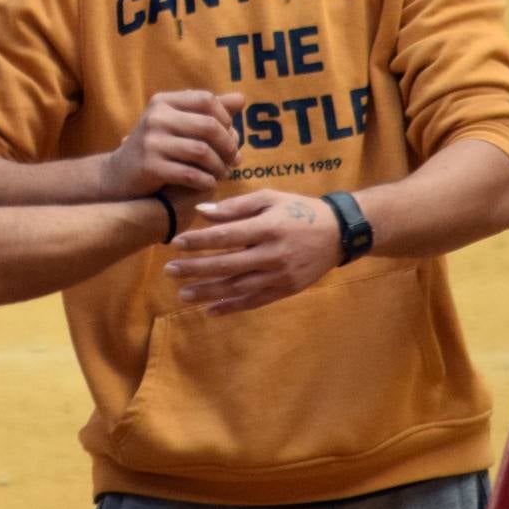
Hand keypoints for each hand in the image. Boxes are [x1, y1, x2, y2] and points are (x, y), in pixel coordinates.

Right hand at [102, 91, 244, 197]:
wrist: (118, 177)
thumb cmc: (157, 149)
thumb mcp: (178, 126)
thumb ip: (208, 113)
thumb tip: (241, 100)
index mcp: (164, 101)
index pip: (206, 99)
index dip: (226, 118)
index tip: (231, 135)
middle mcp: (156, 117)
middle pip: (208, 126)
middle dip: (228, 145)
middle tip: (235, 160)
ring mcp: (151, 141)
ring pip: (202, 151)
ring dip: (219, 166)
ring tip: (223, 174)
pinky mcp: (149, 166)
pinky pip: (189, 173)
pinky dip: (205, 180)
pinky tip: (209, 184)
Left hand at [165, 191, 341, 314]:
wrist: (339, 233)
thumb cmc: (299, 210)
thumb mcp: (270, 198)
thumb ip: (236, 205)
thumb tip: (201, 212)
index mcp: (269, 226)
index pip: (227, 235)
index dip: (200, 241)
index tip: (177, 243)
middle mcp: (273, 253)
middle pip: (228, 264)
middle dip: (196, 268)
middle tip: (169, 270)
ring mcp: (280, 275)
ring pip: (238, 287)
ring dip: (208, 292)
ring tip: (183, 294)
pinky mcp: (286, 289)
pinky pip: (255, 301)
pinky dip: (232, 307)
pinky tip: (211, 310)